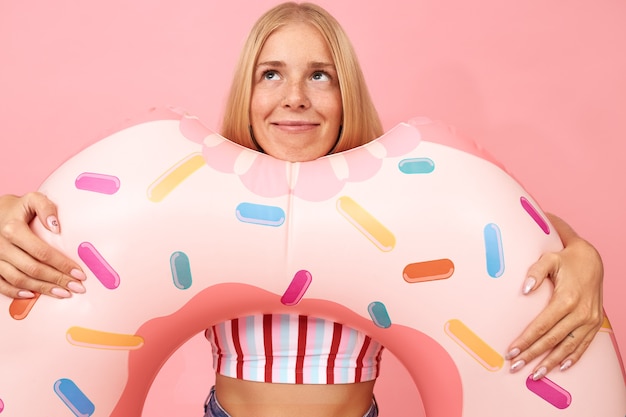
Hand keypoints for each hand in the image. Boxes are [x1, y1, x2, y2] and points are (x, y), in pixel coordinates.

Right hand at [0, 192, 85, 297]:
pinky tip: (32, 296)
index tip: (79, 273)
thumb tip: (56, 228)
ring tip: (63, 293)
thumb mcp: (32, 199)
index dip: (62, 264)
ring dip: (42, 289)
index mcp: (13, 229)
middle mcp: (1, 246)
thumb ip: (46, 208)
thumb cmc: (19, 208)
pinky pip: (0, 285)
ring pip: (19, 280)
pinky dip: (15, 293)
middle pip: (33, 269)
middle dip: (57, 280)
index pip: (42, 252)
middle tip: (77, 288)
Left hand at [505, 214, 603, 379]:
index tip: (511, 351)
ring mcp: (590, 320)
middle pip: (552, 340)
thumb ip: (535, 272)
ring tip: (534, 374)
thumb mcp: (549, 258)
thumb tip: (524, 290)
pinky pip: (584, 345)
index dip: (526, 340)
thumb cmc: (567, 258)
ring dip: (551, 362)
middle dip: (532, 355)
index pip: (541, 326)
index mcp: (566, 299)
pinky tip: (561, 367)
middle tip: (515, 367)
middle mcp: (580, 313)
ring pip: (568, 347)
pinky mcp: (595, 323)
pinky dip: (572, 358)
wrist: (594, 259)